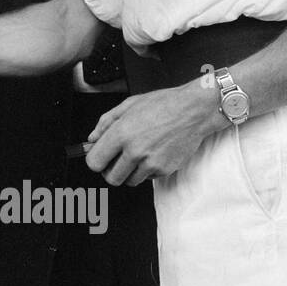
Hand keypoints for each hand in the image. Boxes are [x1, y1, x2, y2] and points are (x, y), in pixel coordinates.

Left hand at [84, 83, 220, 185]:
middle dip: (109, 171)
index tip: (98, 157)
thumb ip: (105, 122)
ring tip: (135, 156)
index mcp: (121, 133)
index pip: (94, 162)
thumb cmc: (163, 104)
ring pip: (129, 181)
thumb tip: (92, 138)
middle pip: (110, 178)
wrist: (194, 111)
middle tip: (114, 161)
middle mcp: (135, 151)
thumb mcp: (128, 105)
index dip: (94, 160)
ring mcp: (151, 163)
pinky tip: (151, 154)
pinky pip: (147, 178)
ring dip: (128, 172)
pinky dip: (146, 170)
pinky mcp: (165, 170)